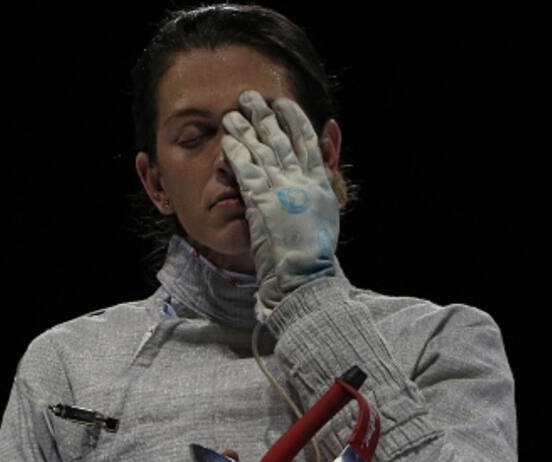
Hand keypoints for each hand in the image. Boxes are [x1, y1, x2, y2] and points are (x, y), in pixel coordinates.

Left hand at [220, 90, 339, 318]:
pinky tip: (227, 141)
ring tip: (233, 113)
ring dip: (246, 129)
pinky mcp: (261, 201)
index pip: (307, 142)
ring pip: (261, 150)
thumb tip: (320, 170)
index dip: (295, 120)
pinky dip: (237, 153)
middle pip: (281, 139)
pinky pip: (246, 170)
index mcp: (319, 184)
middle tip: (252, 97)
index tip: (284, 104)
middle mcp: (301, 181)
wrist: (303, 274)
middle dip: (265, 116)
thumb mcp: (324, 215)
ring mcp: (281, 189)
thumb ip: (319, 187)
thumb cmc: (311, 254)